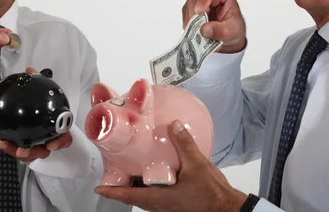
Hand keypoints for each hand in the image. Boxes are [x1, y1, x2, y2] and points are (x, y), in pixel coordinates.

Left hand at [0, 67, 73, 161]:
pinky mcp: (25, 148)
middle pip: (45, 150)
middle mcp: (48, 139)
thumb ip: (39, 81)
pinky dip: (9, 148)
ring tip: (13, 149)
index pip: (63, 138)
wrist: (38, 114)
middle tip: (24, 150)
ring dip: (22, 153)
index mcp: (56, 128)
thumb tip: (30, 70)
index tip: (51, 144)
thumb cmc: (45, 106)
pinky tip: (0, 142)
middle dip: (36, 152)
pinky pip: (18, 150)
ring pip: (32, 154)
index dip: (60, 142)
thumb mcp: (42, 93)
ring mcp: (37, 146)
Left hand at [95, 120, 247, 211]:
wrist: (229, 209)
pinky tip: (159, 173)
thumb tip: (173, 125)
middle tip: (115, 170)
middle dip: (123, 185)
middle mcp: (160, 207)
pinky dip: (151, 186)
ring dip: (138, 186)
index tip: (99, 188)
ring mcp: (168, 208)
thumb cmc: (212, 194)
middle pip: (135, 197)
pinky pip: (158, 196)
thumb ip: (184, 144)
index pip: (128, 196)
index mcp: (159, 200)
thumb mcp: (197, 165)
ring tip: (133, 168)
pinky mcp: (177, 206)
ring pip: (146, 197)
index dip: (112, 192)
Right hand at [182, 0, 246, 53]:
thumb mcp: (234, 30)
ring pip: (188, 7)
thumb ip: (221, 30)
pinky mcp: (190, 9)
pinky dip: (189, 26)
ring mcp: (197, 0)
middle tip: (200, 30)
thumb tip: (204, 29)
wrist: (229, 36)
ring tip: (201, 34)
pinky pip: (185, 16)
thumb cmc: (234, 27)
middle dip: (196, 15)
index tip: (200, 11)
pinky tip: (197, 33)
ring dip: (192, 22)